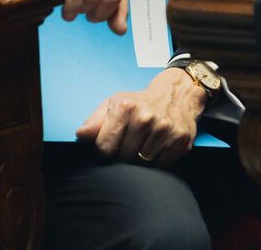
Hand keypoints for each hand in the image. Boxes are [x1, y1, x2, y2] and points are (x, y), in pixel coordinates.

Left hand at [75, 68, 206, 164]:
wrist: (176, 94)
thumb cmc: (140, 101)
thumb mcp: (114, 104)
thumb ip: (95, 121)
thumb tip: (80, 135)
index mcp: (126, 108)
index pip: (104, 148)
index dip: (105, 150)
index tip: (110, 144)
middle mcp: (146, 118)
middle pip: (123, 158)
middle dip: (122, 155)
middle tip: (129, 143)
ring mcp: (165, 131)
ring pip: (142, 165)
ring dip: (139, 160)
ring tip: (142, 144)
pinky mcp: (180, 142)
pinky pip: (160, 166)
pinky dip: (156, 161)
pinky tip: (156, 147)